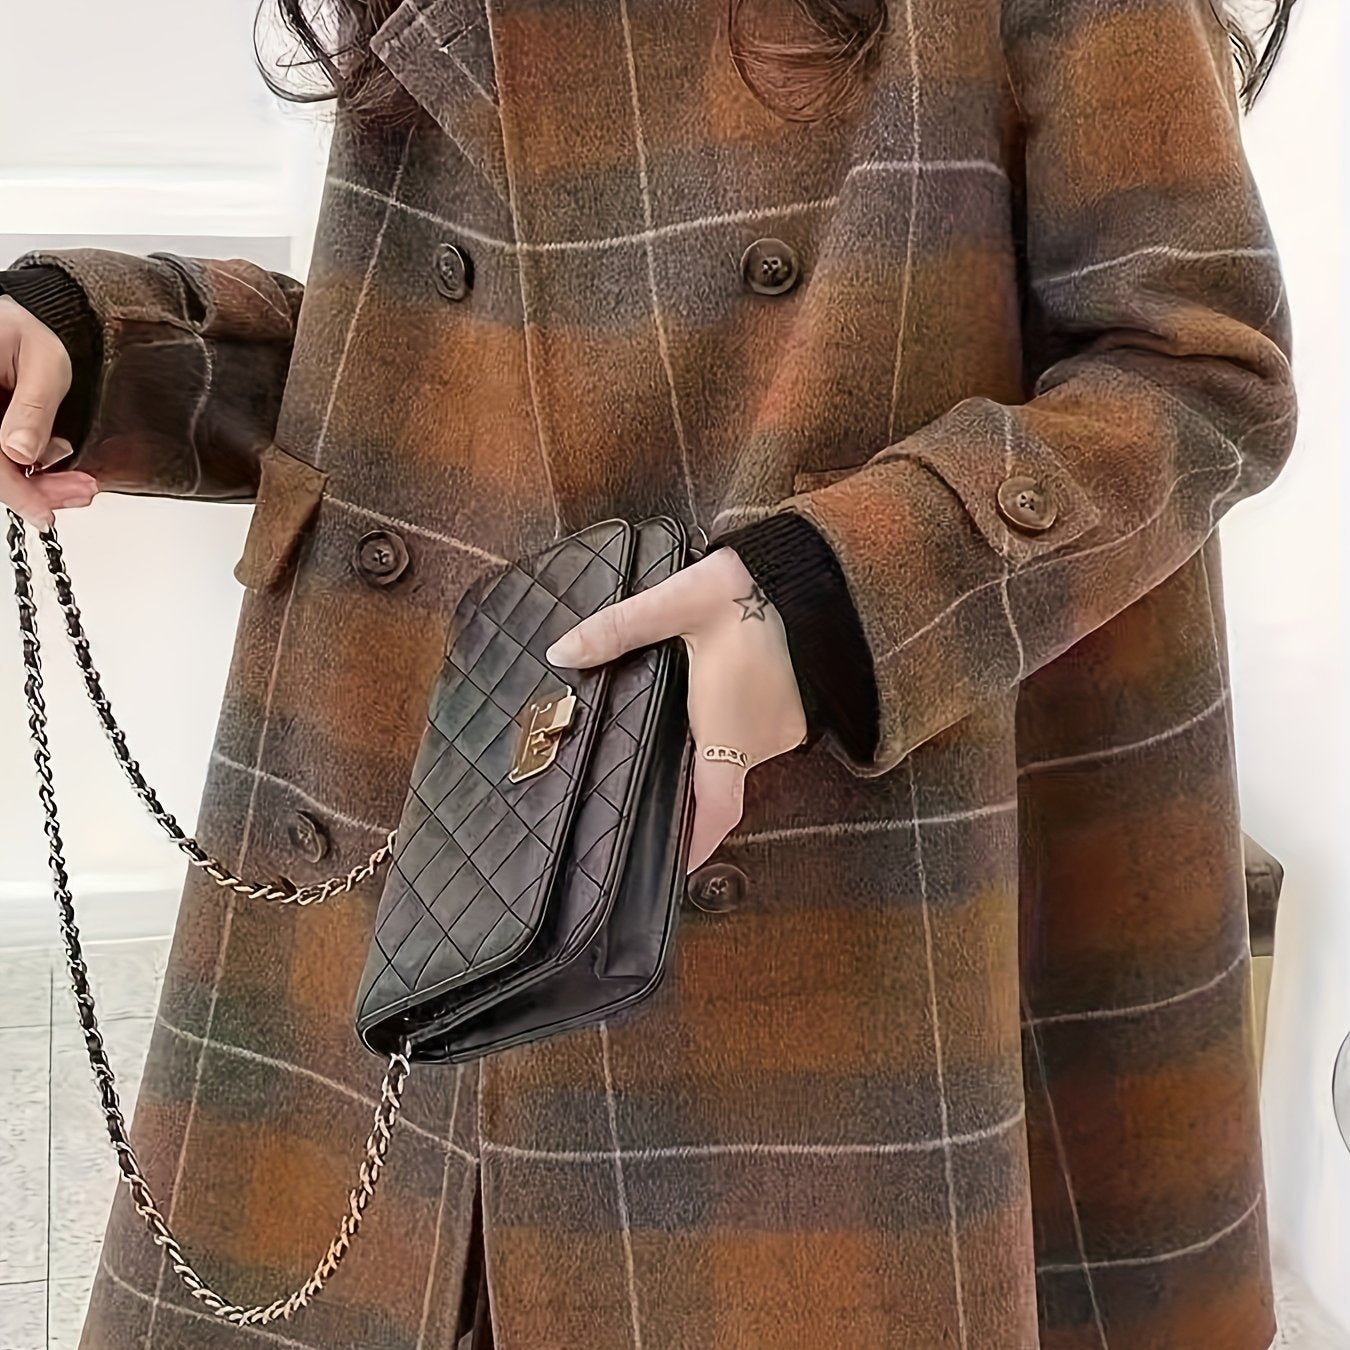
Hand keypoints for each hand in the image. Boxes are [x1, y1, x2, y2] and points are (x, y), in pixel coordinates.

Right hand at [0, 295, 96, 527]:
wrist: (5, 322)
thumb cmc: (16, 331)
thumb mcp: (42, 361)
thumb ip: (35, 407)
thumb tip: (22, 453)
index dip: (18, 493)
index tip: (47, 511)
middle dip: (37, 492)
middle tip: (81, 492)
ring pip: (0, 472)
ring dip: (36, 486)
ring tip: (77, 483)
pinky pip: (3, 462)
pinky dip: (29, 473)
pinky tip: (55, 467)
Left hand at [545, 545, 807, 871]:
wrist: (822, 572)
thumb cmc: (753, 589)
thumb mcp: (679, 601)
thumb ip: (619, 628)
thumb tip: (562, 652)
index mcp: (727, 727)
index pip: (713, 808)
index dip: (694, 844)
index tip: (671, 867)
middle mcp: (758, 739)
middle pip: (718, 782)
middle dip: (688, 789)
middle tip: (649, 794)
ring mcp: (781, 729)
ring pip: (735, 756)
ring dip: (708, 755)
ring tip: (671, 742)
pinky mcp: (796, 713)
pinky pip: (754, 737)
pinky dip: (730, 734)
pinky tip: (708, 709)